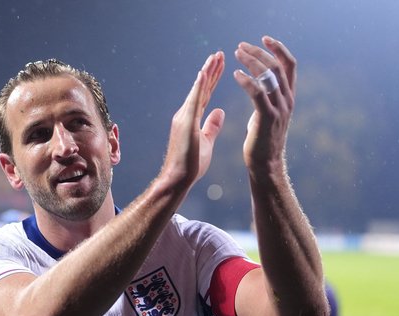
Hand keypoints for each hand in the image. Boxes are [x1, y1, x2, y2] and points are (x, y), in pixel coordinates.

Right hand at [163, 51, 224, 188]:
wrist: (177, 178)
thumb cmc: (190, 165)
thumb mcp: (206, 142)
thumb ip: (212, 126)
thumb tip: (220, 112)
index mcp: (191, 118)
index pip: (205, 94)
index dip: (213, 79)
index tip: (220, 65)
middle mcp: (186, 114)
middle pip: (201, 88)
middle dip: (211, 70)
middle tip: (220, 54)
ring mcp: (184, 117)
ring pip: (197, 90)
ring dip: (206, 72)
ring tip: (215, 57)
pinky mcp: (185, 122)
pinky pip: (194, 101)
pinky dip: (199, 86)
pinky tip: (204, 73)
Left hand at [233, 36, 295, 174]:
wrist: (266, 165)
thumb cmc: (262, 141)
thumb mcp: (268, 115)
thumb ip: (267, 100)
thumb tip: (260, 90)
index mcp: (288, 97)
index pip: (289, 65)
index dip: (278, 49)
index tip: (264, 38)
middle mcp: (287, 100)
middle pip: (277, 66)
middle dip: (259, 52)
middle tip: (241, 46)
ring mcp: (279, 109)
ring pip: (269, 76)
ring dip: (252, 61)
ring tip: (236, 54)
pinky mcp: (266, 118)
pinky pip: (258, 93)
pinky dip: (247, 81)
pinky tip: (235, 75)